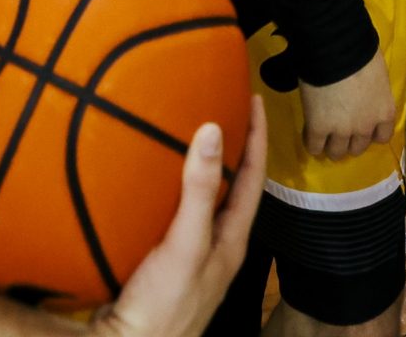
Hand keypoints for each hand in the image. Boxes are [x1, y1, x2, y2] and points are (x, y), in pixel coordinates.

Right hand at [89, 107, 267, 336]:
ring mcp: (186, 251)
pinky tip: (147, 173)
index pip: (254, 177)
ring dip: (196, 164)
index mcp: (231, 239)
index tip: (253, 99)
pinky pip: (169, 210)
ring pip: (198, 197)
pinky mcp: (158, 256)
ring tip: (184, 127)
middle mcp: (213, 242)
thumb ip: (201, 191)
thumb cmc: (165, 306)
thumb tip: (214, 130)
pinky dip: (165, 185)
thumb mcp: (187, 244)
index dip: (257, 136)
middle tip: (218, 104)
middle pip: (229, 184)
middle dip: (228, 145)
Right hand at [298, 52, 395, 162]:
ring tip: (324, 136)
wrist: (335, 48)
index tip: (363, 126)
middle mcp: (365, 126)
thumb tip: (365, 90)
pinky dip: (312, 143)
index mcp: (384, 111)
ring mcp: (341, 130)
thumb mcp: (377, 74)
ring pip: (337, 152)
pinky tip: (309, 132)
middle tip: (340, 130)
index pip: (382, 137)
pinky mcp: (318, 128)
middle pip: (358, 148)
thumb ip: (374, 91)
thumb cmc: (360, 51)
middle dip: (350, 141)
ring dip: (331, 146)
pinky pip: (314, 147)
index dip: (371, 133)